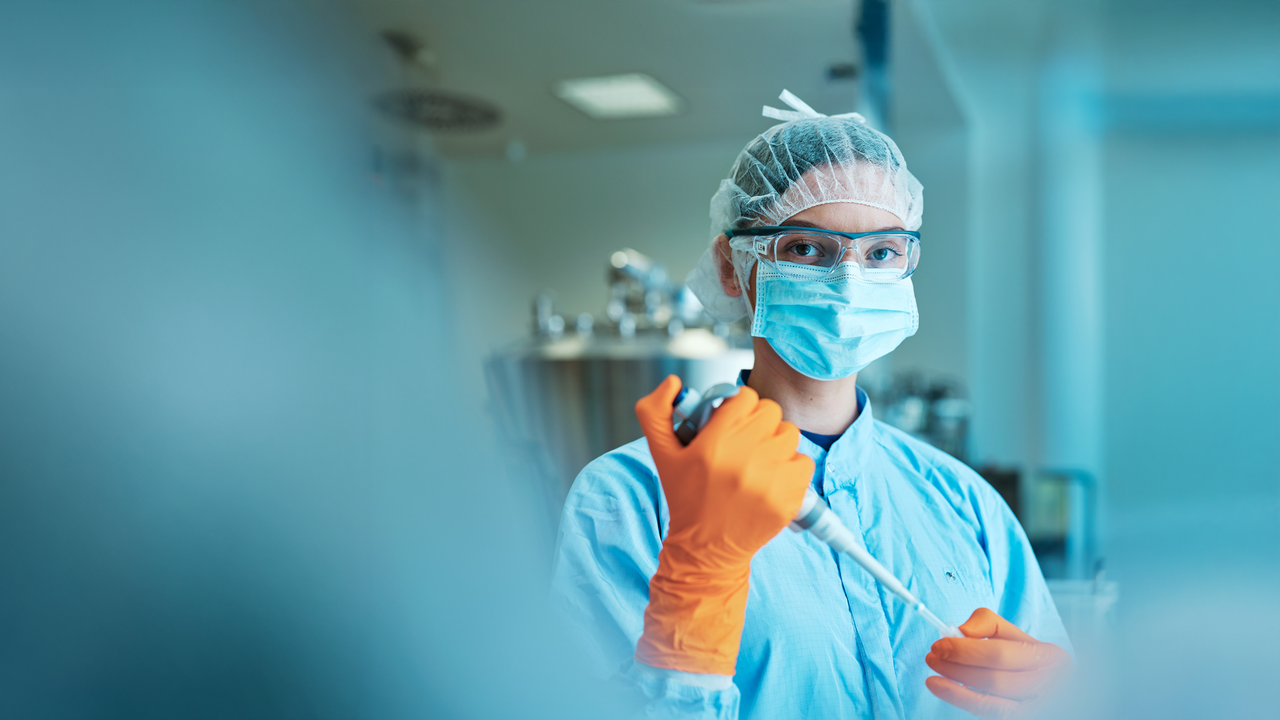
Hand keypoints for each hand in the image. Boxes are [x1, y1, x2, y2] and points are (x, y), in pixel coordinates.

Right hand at [633, 376, 812, 674]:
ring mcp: (771, 478)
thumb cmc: (686, 497)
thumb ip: (655, 412)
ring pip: (789, 433)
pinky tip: (771, 478)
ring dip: (775, 443)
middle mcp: (745, 458)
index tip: (728, 425)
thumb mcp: (662, 455)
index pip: (745, 396)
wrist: (707, 549)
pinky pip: (804, 461)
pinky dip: (791, 467)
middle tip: (743, 443)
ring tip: (757, 461)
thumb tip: (673, 381)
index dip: (737, 407)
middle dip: (756, 422)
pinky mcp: (790, 497)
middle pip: (770, 411)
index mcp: (714, 443)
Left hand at [925, 608, 1071, 718]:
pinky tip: (945, 691)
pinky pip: (989, 712)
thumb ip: (987, 624)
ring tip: (933, 678)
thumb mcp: (1015, 635)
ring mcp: (1037, 707)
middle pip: (993, 679)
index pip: (999, 654)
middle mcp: (1047, 685)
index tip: (938, 645)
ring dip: (955, 689)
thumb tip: (962, 632)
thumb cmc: (1026, 657)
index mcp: (1049, 657)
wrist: (1052, 688)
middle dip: (956, 668)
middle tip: (932, 659)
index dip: (964, 650)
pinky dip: (964, 701)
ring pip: (990, 700)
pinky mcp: (1025, 719)